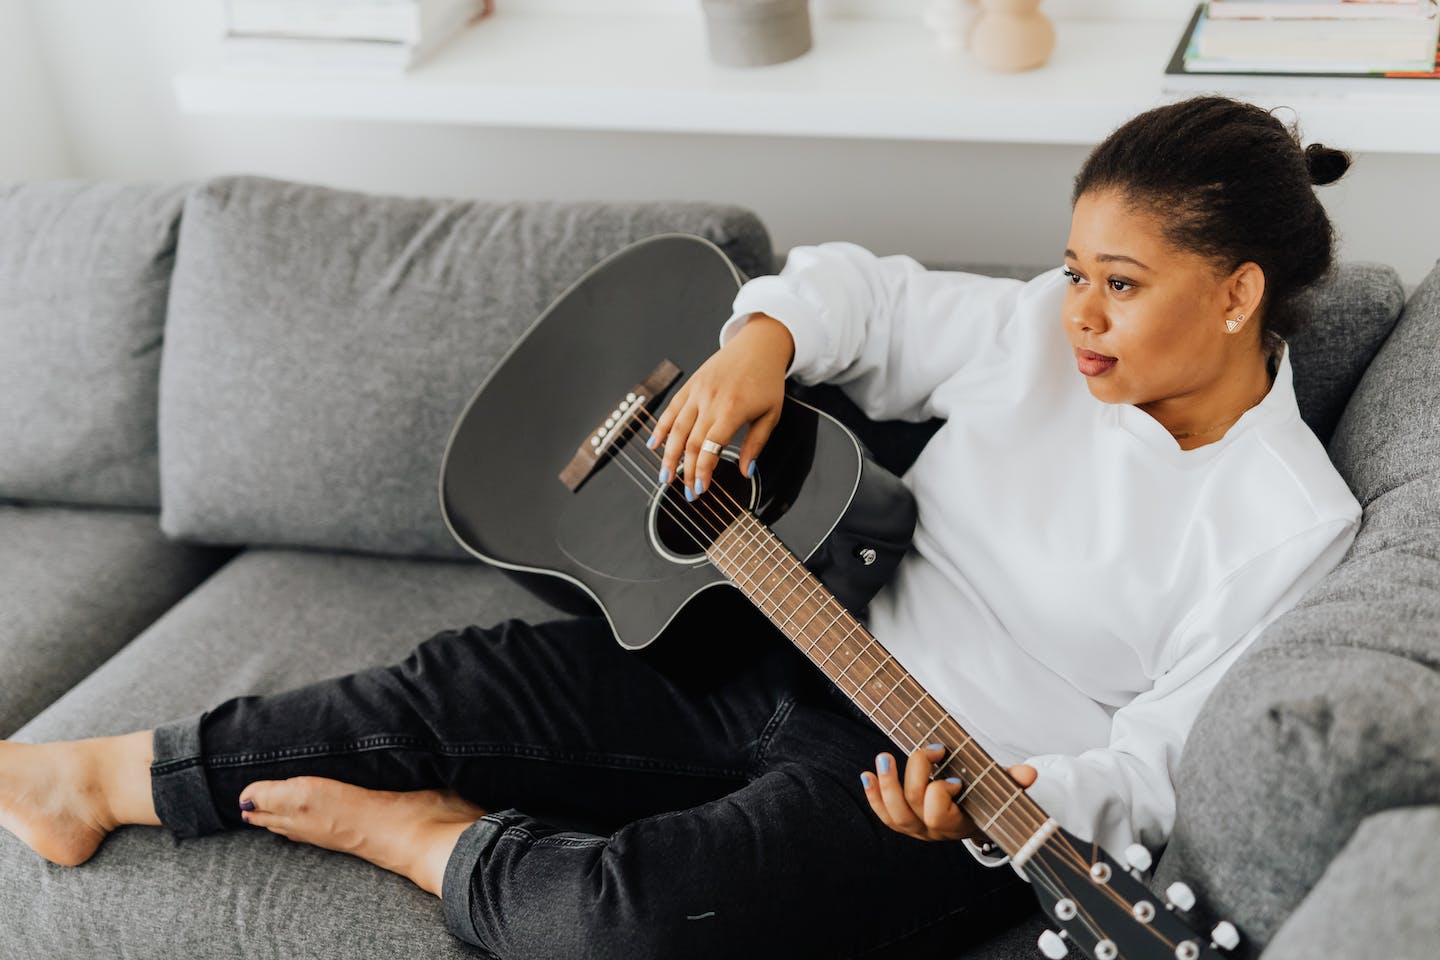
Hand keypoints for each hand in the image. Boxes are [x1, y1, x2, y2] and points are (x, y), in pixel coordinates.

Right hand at [646, 314, 792, 497]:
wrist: (758, 345)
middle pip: (691, 442)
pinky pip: (671, 409)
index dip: (703, 470)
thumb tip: (747, 471)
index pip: (710, 447)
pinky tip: (654, 445)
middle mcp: (711, 400)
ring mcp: (698, 391)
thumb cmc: (767, 380)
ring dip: (669, 455)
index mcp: (732, 409)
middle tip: (686, 491)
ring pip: (676, 428)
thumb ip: (756, 444)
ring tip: (665, 477)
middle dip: (686, 470)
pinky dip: (661, 428)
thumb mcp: (771, 414)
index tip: (701, 489)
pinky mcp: (691, 384)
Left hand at [859, 744, 1037, 842]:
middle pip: (910, 805)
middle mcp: (932, 830)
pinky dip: (873, 795)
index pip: (938, 810)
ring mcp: (915, 828)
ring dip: (885, 784)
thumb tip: (1029, 774)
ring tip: (882, 758)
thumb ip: (1013, 782)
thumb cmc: (986, 800)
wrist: (974, 819)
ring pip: (893, 814)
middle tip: (925, 751)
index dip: (940, 790)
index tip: (953, 776)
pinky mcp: (902, 822)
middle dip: (913, 775)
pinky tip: (866, 775)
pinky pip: (883, 814)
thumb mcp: (1001, 791)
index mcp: (956, 824)